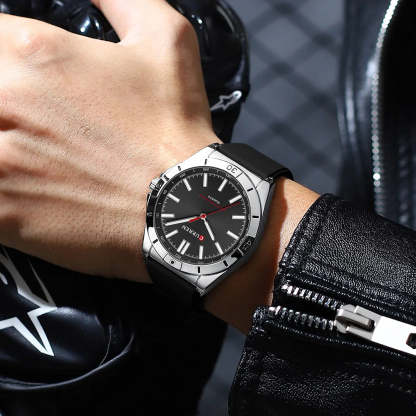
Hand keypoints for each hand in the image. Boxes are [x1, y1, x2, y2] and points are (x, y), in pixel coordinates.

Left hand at [0, 0, 218, 281]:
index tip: (27, 86)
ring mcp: (0, 159)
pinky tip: (25, 186)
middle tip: (41, 126)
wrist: (184, 203)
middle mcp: (9, 100)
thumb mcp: (166, 39)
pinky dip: (2, 187)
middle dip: (7, 106)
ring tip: (34, 158)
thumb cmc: (174, 132)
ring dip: (2, 142)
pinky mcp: (4, 209)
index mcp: (36, 54)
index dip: (8, 62)